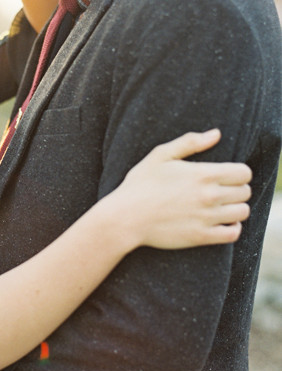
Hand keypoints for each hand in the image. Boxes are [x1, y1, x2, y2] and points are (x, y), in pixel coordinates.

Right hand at [104, 129, 251, 250]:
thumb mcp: (160, 155)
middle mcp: (209, 196)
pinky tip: (222, 222)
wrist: (125, 218)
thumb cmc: (140, 184)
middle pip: (245, 192)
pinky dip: (233, 228)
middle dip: (237, 189)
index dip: (239, 173)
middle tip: (222, 191)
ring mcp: (207, 218)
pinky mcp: (202, 237)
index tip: (227, 176)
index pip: (244, 173)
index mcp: (203, 174)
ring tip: (222, 206)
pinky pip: (233, 234)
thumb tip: (216, 134)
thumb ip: (190, 142)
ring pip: (242, 212)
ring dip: (236, 208)